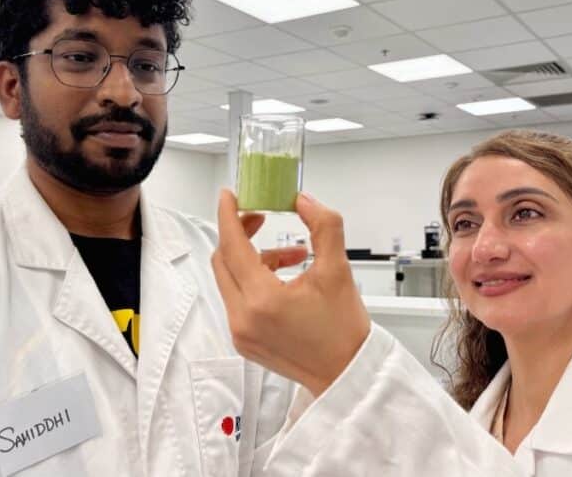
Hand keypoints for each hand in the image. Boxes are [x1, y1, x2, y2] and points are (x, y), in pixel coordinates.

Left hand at [211, 190, 370, 396]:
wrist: (347, 374)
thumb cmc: (343, 331)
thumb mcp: (338, 270)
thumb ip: (323, 226)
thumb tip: (304, 202)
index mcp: (262, 300)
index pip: (232, 246)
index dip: (229, 216)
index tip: (230, 196)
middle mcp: (243, 318)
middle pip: (224, 260)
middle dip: (240, 234)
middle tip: (261, 218)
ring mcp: (240, 332)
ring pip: (231, 280)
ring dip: (254, 258)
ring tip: (292, 254)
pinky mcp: (243, 341)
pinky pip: (237, 299)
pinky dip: (254, 281)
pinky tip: (285, 277)